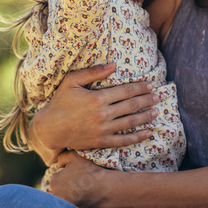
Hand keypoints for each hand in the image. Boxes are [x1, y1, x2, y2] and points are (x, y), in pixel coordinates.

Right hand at [29, 63, 159, 165]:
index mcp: (98, 98)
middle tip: (158, 97)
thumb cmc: (60, 102)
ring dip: (145, 117)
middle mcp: (103, 114)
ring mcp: (103, 130)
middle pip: (131, 106)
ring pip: (130, 122)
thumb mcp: (72, 81)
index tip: (149, 84)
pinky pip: (123, 140)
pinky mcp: (101, 142)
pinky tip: (148, 133)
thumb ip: (93, 72)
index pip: (125, 91)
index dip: (139, 87)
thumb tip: (113, 65)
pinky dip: (137, 137)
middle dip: (146, 100)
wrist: (50, 129)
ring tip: (156, 112)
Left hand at [49, 151, 111, 207]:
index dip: (67, 176)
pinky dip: (78, 205)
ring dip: (72, 196)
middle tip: (80, 184)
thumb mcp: (74, 156)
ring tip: (84, 192)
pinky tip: (86, 199)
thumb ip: (62, 157)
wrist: (105, 188)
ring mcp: (65, 207)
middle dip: (68, 187)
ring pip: (66, 200)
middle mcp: (56, 197)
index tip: (76, 176)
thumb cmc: (89, 171)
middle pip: (60, 190)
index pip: (57, 178)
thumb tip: (59, 165)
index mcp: (54, 182)